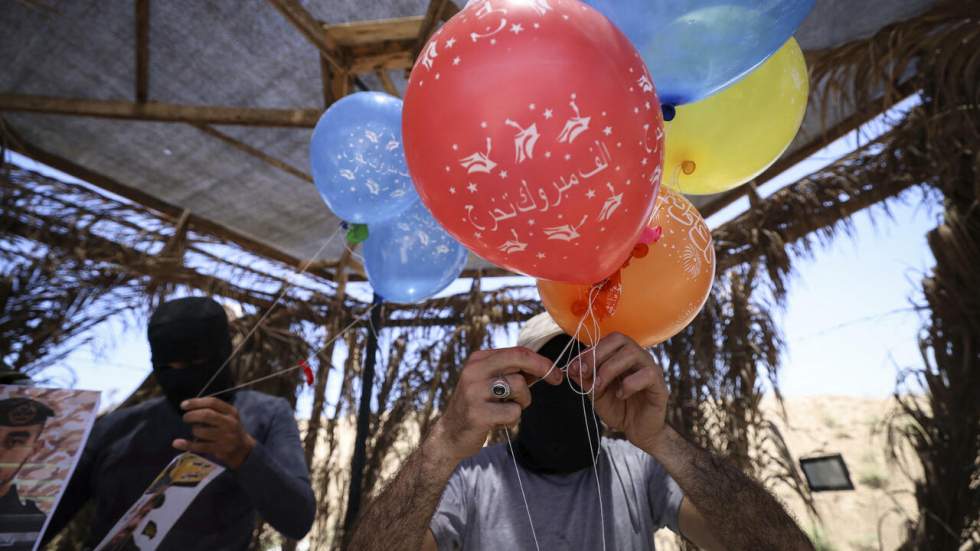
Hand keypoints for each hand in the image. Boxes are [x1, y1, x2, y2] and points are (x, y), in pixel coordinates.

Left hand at [173, 397, 255, 469]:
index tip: (183, 405)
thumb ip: (215, 410)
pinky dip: (186, 444)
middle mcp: (229, 423)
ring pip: (202, 431)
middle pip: (207, 415)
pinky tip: (176, 443)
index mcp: (231, 412)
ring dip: (194, 430)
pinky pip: (199, 446)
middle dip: (192, 415)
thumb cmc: (232, 429)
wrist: (244, 449)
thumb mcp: (229, 416)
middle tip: (185, 418)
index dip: (196, 402)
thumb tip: (191, 405)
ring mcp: (225, 437)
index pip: (213, 402)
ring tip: (195, 430)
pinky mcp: (219, 449)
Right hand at [431, 347, 562, 461]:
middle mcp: (474, 371)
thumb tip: (545, 368)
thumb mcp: (491, 383)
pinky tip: (498, 421)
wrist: (450, 434)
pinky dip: (512, 419)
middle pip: (518, 359)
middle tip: (555, 378)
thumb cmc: (478, 406)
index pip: (516, 351)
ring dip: (522, 402)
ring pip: (519, 386)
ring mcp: (474, 392)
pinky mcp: (477, 414)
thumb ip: (513, 373)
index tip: (555, 372)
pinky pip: (512, 412)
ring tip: (507, 409)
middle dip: (542, 368)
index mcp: (478, 360)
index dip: (541, 360)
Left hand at [566, 333, 667, 453]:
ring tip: (600, 387)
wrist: (638, 431)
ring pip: (633, 353)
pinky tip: (621, 395)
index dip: (589, 350)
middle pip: (620, 339)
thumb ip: (585, 380)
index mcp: (623, 355)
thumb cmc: (619, 408)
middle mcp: (638, 357)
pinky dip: (629, 384)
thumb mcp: (596, 393)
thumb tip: (571, 367)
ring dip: (609, 369)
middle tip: (585, 374)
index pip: (608, 340)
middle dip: (597, 355)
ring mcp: (651, 369)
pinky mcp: (660, 385)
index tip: (574, 367)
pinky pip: (647, 374)